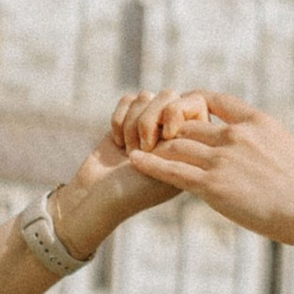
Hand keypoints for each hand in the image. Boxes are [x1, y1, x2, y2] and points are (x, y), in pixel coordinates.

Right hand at [52, 109, 198, 252]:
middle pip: (168, 95)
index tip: (168, 135)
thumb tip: (179, 104)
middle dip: (150, 119)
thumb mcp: (169, 168)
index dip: (177, 112)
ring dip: (132, 123)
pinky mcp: (127, 121)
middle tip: (144, 148)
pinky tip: (117, 143)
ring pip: (146, 96)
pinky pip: (127, 100)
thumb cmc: (136, 191)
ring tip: (129, 151)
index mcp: (191, 143)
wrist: (98, 198)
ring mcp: (149, 124)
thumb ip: (182, 137)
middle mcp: (172, 131)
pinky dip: (119, 120)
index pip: (195, 103)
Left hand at [112, 92, 293, 247]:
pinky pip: (173, 170)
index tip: (184, 107)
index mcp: (256, 122)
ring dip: (156, 146)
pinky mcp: (213, 186)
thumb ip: (265, 140)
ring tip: (139, 147)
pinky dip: (150, 163)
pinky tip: (134, 160)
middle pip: (189, 123)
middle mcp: (236, 135)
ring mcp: (223, 159)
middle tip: (154, 136)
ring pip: (177, 144)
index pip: (216, 99)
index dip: (195, 101)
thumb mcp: (287, 148)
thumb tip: (259, 145)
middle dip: (170, 129)